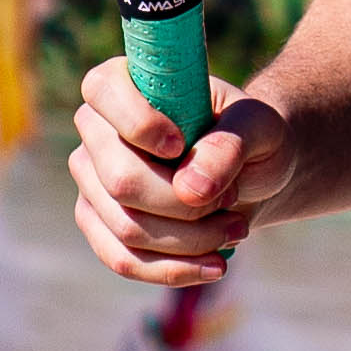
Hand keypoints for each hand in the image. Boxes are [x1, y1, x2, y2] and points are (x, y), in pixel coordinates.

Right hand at [69, 57, 297, 286]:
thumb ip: (231, 143)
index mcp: (126, 82)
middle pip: (120, 179)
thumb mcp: (258, 127)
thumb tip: (191, 189)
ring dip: (190, 238)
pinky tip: (215, 264)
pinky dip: (174, 269)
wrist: (252, 173)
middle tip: (232, 196)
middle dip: (185, 202)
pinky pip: (124, 260)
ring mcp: (92, 182)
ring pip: (127, 227)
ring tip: (236, 227)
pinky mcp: (101, 226)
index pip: (103, 90)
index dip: (138, 122)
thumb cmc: (250, 136)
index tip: (181, 144)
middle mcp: (96, 131)